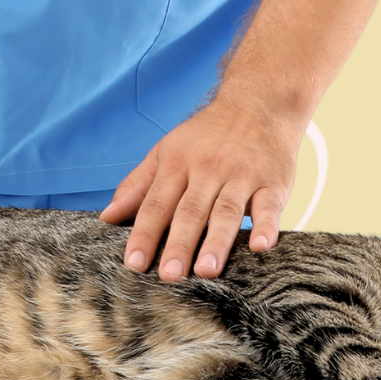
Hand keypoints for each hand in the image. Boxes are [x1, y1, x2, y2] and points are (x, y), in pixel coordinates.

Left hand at [100, 95, 300, 279]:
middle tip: (169, 276)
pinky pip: (269, 207)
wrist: (258, 103)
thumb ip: (138, 184)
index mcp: (179, 163)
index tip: (133, 263)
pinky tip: (260, 246)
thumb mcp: (168, 150)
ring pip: (227, 211)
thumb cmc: (207, 135)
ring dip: (217, 241)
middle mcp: (209, 169)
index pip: (157, 203)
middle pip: (191, 210)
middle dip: (179, 244)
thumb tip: (107, 217)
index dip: (144, 233)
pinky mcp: (273, 183)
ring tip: (206, 270)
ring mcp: (242, 176)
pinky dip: (266, 226)